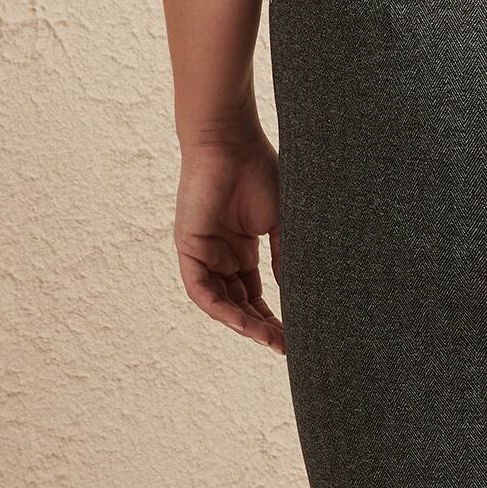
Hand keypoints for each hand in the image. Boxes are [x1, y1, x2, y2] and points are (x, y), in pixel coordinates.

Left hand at [173, 131, 284, 352]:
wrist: (231, 141)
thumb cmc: (258, 171)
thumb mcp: (280, 224)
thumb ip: (285, 259)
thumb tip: (298, 296)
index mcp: (241, 248)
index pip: (253, 293)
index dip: (272, 316)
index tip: (295, 335)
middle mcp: (220, 254)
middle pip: (238, 303)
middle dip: (261, 327)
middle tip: (286, 346)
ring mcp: (203, 252)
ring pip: (220, 302)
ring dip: (244, 324)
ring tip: (271, 340)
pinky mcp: (188, 247)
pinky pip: (201, 291)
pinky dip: (222, 310)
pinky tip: (245, 324)